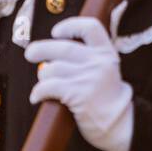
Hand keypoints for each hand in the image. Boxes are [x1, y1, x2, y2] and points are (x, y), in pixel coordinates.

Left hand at [25, 16, 133, 150]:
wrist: (121, 125)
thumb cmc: (107, 98)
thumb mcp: (107, 70)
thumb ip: (90, 56)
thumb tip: (56, 48)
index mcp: (106, 53)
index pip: (90, 26)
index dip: (70, 25)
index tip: (57, 32)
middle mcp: (98, 62)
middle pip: (62, 47)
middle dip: (41, 49)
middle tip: (30, 53)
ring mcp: (88, 78)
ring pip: (52, 68)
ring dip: (43, 77)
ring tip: (44, 84)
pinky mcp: (78, 95)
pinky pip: (48, 87)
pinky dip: (38, 92)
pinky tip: (36, 97)